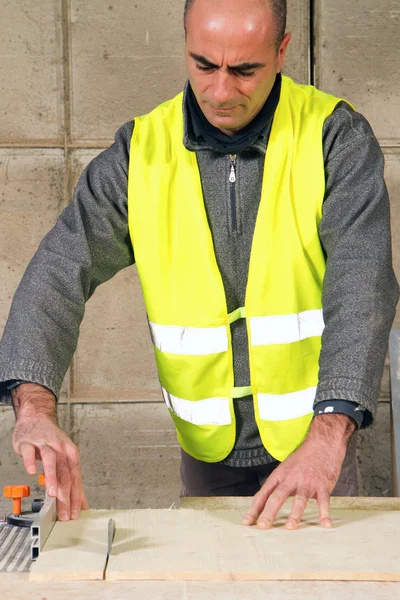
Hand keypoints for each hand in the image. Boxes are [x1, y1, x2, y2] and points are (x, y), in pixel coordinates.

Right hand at [11, 383, 87, 520]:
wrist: (36, 418)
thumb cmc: (51, 440)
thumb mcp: (65, 457)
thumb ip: (72, 480)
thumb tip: (81, 502)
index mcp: (70, 453)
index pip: (76, 477)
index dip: (77, 495)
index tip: (77, 511)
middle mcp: (60, 448)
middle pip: (65, 473)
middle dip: (66, 494)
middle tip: (65, 512)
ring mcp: (44, 444)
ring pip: (50, 461)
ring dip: (52, 478)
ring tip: (52, 494)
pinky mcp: (28, 443)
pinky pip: (30, 453)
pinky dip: (31, 462)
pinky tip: (32, 473)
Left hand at [242, 414, 355, 529]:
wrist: (322, 444)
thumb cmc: (302, 459)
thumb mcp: (285, 469)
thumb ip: (277, 486)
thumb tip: (264, 505)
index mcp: (279, 476)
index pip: (264, 493)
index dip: (254, 508)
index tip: (247, 522)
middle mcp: (291, 479)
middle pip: (278, 496)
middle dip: (269, 512)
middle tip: (262, 527)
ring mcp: (307, 483)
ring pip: (299, 499)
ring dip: (294, 514)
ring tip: (289, 527)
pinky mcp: (322, 485)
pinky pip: (323, 501)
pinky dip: (324, 513)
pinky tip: (325, 524)